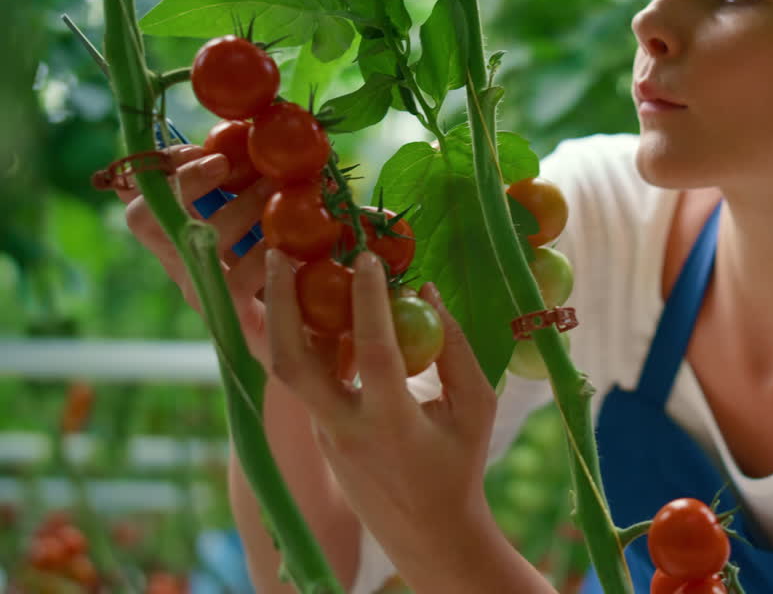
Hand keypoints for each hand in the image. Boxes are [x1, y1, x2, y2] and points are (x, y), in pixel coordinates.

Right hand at [118, 145, 279, 362]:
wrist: (309, 351)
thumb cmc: (288, 279)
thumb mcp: (267, 229)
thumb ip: (254, 193)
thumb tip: (256, 143)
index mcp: (184, 240)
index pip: (141, 201)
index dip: (163, 170)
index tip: (209, 150)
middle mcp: (184, 266)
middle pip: (149, 219)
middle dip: (191, 182)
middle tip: (235, 163)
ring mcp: (204, 294)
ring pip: (201, 241)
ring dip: (243, 206)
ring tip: (285, 188)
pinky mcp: (234, 319)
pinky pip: (240, 280)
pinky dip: (270, 255)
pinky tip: (300, 243)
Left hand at [263, 250, 498, 563]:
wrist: (429, 534)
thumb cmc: (461, 466)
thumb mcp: (475, 407)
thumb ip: (455, 349)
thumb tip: (427, 292)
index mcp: (389, 423)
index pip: (373, 351)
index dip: (369, 300)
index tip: (369, 258)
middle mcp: (343, 429)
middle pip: (292, 363)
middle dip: (281, 305)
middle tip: (281, 255)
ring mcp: (324, 434)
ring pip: (292, 369)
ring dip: (286, 317)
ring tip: (289, 269)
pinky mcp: (319, 435)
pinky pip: (311, 380)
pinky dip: (312, 340)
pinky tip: (323, 309)